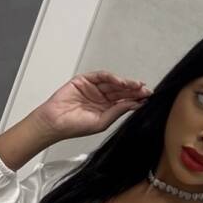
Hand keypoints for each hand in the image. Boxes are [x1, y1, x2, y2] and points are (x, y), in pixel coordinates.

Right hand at [33, 71, 152, 139]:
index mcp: (106, 109)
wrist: (55, 122)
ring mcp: (93, 88)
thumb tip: (135, 104)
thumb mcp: (102, 122)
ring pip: (113, 82)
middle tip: (146, 90)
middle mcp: (101, 97)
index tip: (147, 98)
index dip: (136, 99)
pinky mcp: (84, 80)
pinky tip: (121, 82)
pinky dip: (112, 77)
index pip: (124, 101)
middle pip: (121, 91)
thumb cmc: (75, 126)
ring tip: (137, 85)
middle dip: (134, 90)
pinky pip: (101, 76)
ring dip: (126, 83)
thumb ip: (117, 111)